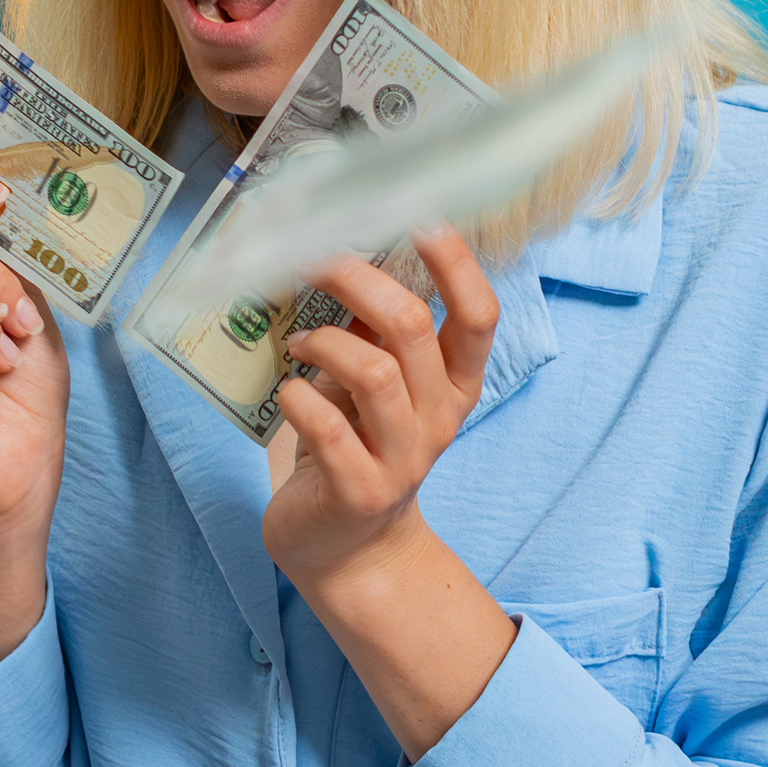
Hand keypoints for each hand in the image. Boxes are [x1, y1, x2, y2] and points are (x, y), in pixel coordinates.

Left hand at [259, 228, 515, 754]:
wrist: (347, 550)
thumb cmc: (355, 446)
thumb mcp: (374, 384)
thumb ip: (373, 330)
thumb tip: (346, 247)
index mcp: (455, 384)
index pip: (479, 315)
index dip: (454, 264)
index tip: (419, 216)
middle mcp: (439, 418)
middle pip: (411, 330)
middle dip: (355, 280)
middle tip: (312, 260)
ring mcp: (403, 458)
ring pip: (373, 373)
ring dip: (324, 342)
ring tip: (300, 342)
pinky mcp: (359, 489)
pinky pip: (326, 425)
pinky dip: (298, 397)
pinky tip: (288, 395)